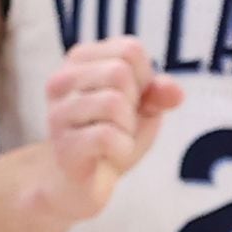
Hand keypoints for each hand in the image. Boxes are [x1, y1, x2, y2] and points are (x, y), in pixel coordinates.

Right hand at [43, 36, 182, 219]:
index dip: (145, 78)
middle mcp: (61, 81)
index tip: (131, 99)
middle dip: (134, 103)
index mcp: (81, 60)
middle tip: (121, 123)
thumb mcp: (144, 107)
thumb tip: (174, 91)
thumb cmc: (113, 135)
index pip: (130, 49)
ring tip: (114, 139)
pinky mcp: (63, 145)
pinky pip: (107, 136)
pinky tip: (110, 155)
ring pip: (113, 103)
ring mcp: (57, 113)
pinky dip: (122, 149)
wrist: (84, 182)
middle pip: (119, 72)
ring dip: (127, 128)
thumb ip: (160, 92)